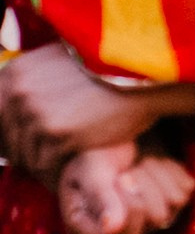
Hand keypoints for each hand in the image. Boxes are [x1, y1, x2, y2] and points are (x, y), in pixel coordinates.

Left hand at [0, 44, 181, 180]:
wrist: (142, 73)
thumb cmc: (109, 66)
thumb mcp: (60, 61)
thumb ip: (34, 79)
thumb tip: (21, 98)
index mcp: (15, 73)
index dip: (8, 132)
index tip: (20, 142)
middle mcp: (19, 94)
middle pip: (7, 138)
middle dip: (22, 152)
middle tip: (41, 158)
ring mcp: (37, 116)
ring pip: (25, 155)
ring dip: (39, 165)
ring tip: (56, 168)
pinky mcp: (58, 136)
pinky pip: (44, 165)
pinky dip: (53, 173)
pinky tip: (66, 173)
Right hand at [54, 142, 194, 233]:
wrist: (115, 132)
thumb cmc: (93, 153)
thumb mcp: (90, 170)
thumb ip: (99, 198)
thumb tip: (111, 230)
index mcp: (95, 228)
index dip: (129, 210)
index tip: (120, 179)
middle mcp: (129, 228)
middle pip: (157, 218)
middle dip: (143, 185)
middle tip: (127, 169)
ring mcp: (154, 215)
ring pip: (175, 202)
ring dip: (155, 173)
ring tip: (138, 163)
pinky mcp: (175, 198)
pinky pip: (186, 187)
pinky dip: (169, 168)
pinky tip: (152, 162)